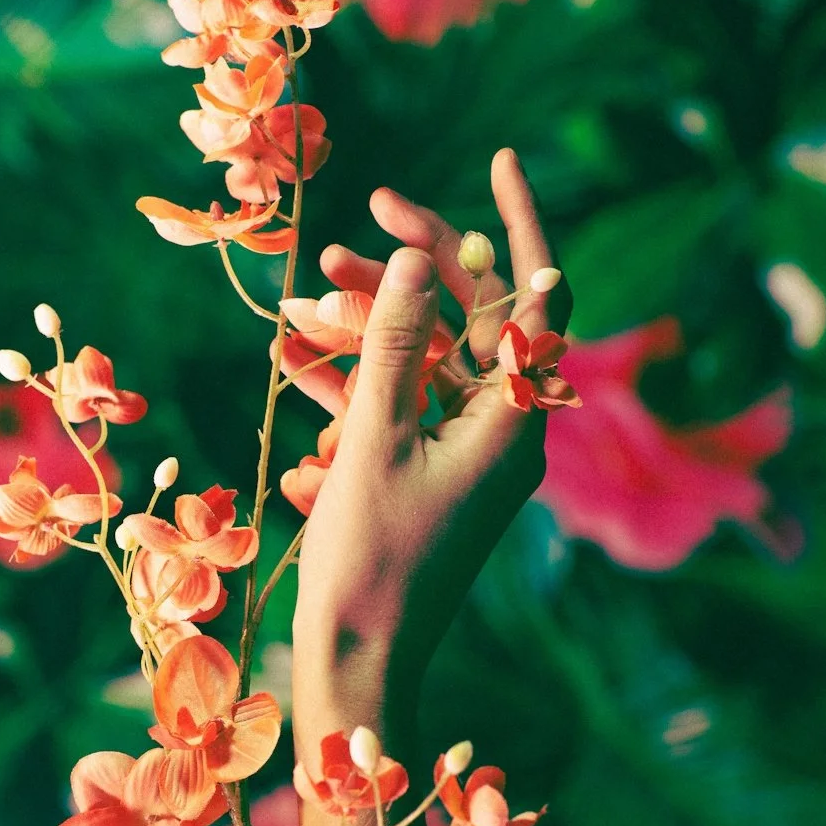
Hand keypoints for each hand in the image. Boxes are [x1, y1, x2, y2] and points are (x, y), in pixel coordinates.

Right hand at [292, 149, 570, 714]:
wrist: (359, 665)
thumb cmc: (371, 560)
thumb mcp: (375, 437)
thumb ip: (393, 340)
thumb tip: (413, 254)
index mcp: (514, 418)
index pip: (535, 296)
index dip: (517, 222)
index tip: (494, 161)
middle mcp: (505, 432)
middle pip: (471, 322)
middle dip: (407, 273)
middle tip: (349, 229)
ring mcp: (469, 457)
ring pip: (425, 364)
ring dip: (365, 331)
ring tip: (294, 305)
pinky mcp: (432, 481)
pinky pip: (402, 413)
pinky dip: (354, 386)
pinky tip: (290, 361)